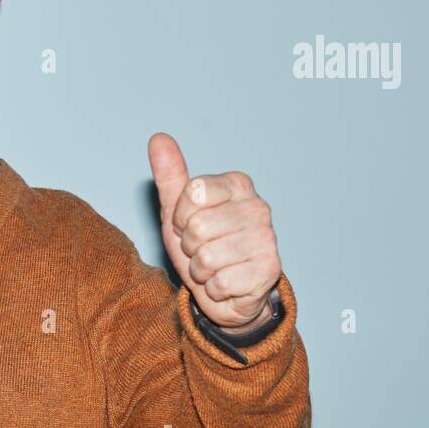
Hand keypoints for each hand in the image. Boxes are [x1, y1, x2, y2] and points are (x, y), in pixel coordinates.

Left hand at [147, 133, 280, 330]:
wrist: (225, 290)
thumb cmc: (201, 245)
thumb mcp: (178, 210)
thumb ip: (170, 175)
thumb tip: (158, 138)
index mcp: (237, 184)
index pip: (192, 192)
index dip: (180, 216)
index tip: (187, 225)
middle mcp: (258, 207)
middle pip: (197, 226)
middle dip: (189, 246)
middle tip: (201, 250)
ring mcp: (267, 239)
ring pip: (206, 257)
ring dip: (200, 270)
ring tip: (213, 267)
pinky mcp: (269, 270)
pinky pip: (220, 282)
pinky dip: (215, 289)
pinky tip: (227, 283)